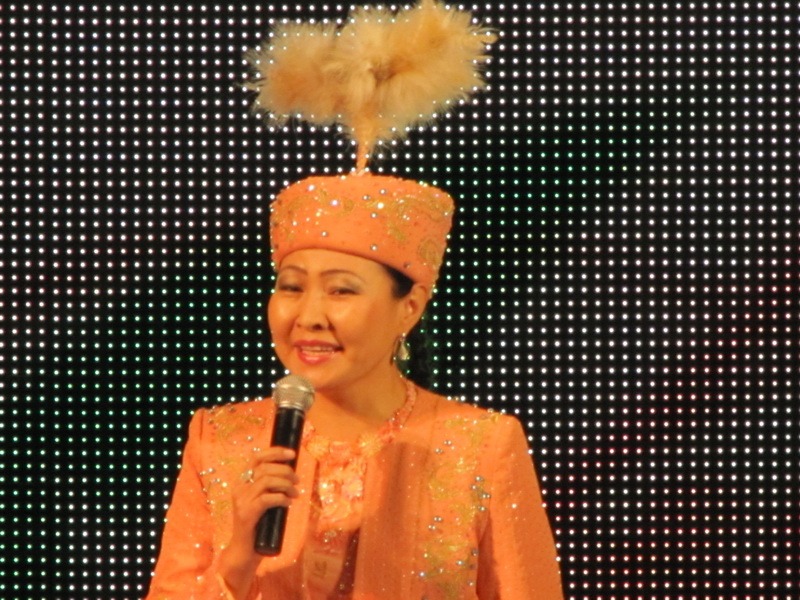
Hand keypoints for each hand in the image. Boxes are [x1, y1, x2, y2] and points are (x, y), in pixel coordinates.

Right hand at [217, 447, 298, 597]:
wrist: (245, 550)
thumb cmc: (258, 524)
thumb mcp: (264, 500)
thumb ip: (271, 487)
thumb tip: (292, 473)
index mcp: (242, 481)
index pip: (256, 457)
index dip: (275, 452)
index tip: (292, 454)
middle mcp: (239, 488)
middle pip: (264, 468)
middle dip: (285, 471)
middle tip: (297, 480)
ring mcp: (241, 501)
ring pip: (266, 481)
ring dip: (286, 485)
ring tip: (295, 493)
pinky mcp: (246, 514)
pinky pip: (267, 499)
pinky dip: (281, 498)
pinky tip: (288, 503)